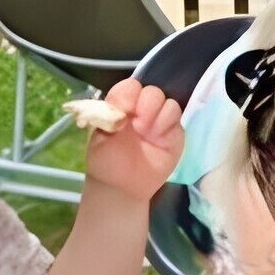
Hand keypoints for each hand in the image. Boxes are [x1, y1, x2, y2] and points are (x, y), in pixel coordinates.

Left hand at [79, 80, 181, 201]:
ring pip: (168, 101)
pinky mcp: (175, 132)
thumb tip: (121, 109)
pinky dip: (167, 123)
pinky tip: (157, 138)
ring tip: (146, 133)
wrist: (121, 187)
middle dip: (145, 104)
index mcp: (122, 107)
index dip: (128, 95)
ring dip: (157, 114)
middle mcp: (142, 110)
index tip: (123, 111)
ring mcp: (160, 120)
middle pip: (152, 90)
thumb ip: (107, 116)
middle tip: (137, 125)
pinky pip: (177, 117)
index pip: (130, 87)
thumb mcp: (97, 136)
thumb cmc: (106, 161)